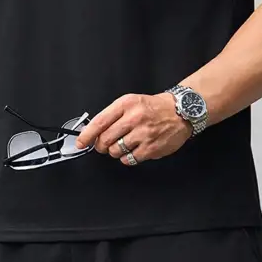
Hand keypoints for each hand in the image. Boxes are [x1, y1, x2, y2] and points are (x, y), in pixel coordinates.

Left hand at [75, 92, 191, 164]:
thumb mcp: (131, 102)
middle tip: (104, 145)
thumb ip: (112, 115)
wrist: (180, 111)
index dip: (87, 135)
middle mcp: (134, 118)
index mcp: (126, 104)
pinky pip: (129, 159)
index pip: (100, 122)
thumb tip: (92, 132)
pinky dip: (127, 158)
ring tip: (124, 144)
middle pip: (105, 139)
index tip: (80, 142)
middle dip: (101, 146)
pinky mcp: (151, 148)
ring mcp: (143, 134)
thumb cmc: (154, 108)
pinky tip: (133, 150)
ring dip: (115, 151)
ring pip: (115, 151)